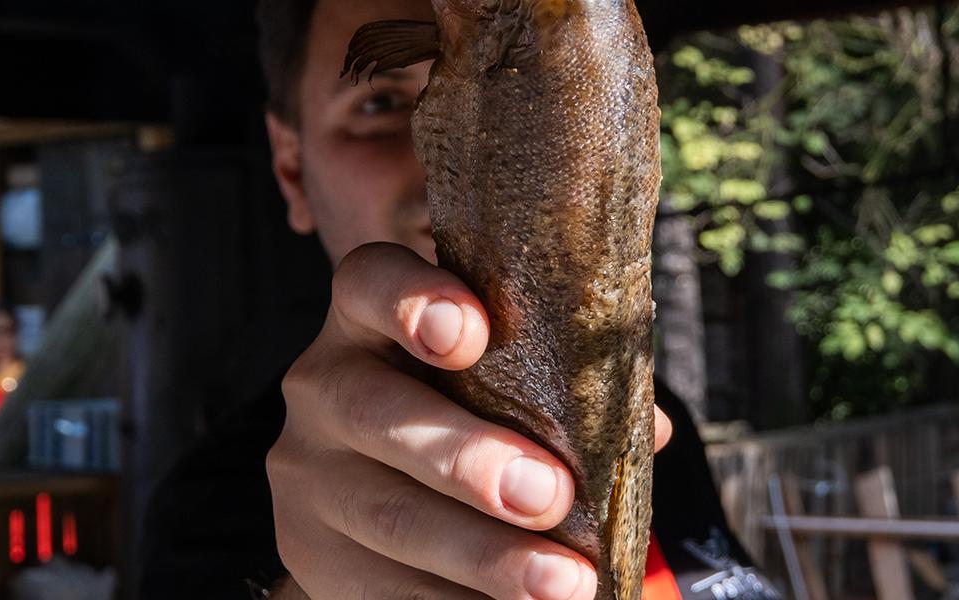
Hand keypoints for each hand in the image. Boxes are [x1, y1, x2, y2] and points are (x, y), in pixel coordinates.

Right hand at [268, 242, 670, 598]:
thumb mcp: (505, 385)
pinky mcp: (311, 556)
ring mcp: (310, 479)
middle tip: (551, 497)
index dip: (413, 300)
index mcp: (369, 322)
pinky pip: (382, 589)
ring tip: (564, 583)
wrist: (390, 504)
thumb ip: (566, 389)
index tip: (474, 330)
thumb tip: (648, 430)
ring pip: (389, 518)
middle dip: (469, 459)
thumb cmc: (470, 416)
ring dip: (484, 557)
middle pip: (377, 413)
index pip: (368, 282)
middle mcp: (323, 389)